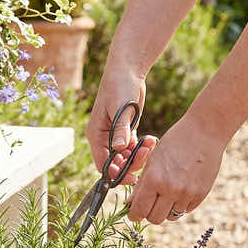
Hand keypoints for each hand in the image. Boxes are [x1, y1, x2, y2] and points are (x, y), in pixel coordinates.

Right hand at [86, 66, 156, 183]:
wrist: (127, 71)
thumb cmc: (120, 86)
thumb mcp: (121, 108)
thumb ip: (120, 129)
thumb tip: (119, 149)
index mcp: (96, 135)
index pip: (102, 164)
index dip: (115, 173)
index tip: (131, 176)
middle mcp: (103, 138)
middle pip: (115, 163)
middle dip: (130, 164)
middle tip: (145, 154)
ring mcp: (114, 136)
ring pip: (125, 157)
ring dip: (138, 155)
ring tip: (150, 143)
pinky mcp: (125, 131)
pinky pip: (132, 148)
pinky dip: (142, 148)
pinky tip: (151, 140)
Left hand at [127, 113, 226, 223]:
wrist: (204, 132)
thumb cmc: (174, 142)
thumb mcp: (152, 160)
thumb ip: (141, 184)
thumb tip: (130, 203)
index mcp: (154, 179)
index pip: (139, 210)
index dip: (134, 215)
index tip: (134, 213)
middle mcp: (170, 189)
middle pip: (154, 219)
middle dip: (149, 214)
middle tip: (150, 205)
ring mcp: (187, 193)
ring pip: (171, 216)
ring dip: (166, 210)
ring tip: (166, 195)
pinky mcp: (201, 194)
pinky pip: (186, 210)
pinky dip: (180, 205)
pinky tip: (180, 190)